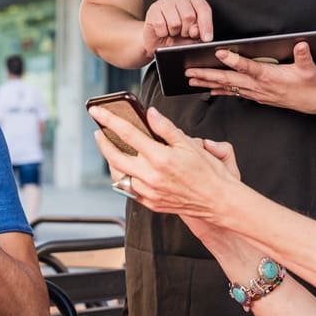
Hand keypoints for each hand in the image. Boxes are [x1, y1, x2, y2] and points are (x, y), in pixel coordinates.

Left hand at [88, 103, 239, 220]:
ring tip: (111, 149)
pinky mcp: (151, 203)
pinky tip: (126, 169)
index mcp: (160, 158)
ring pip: (119, 175)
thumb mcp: (189, 144)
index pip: (127, 133)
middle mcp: (151, 176)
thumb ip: (166, 128)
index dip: (109, 120)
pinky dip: (123, 178)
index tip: (97, 112)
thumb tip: (150, 113)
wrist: (218, 201)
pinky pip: (128, 190)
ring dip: (111, 161)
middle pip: (115, 156)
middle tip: (99, 132)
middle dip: (103, 142)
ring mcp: (149, 192)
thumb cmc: (208, 173)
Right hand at [142, 0, 213, 56]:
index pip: (203, 9)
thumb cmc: (178, 33)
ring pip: (175, 23)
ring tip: (173, 31)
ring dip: (174, 32)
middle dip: (187, 30)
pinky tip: (163, 30)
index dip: (206, 26)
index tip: (207, 38)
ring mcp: (164, 1)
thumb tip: (195, 31)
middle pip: (189, 16)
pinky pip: (161, 26)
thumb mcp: (193, 34)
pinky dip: (163, 33)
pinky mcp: (152, 10)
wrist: (158, 38)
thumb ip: (198, 32)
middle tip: (183, 33)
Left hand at [186, 41, 315, 112]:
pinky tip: (209, 90)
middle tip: (189, 72)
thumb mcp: (311, 69)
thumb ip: (303, 57)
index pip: (247, 66)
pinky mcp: (258, 96)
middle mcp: (259, 86)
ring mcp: (257, 93)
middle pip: (229, 79)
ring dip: (209, 84)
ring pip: (228, 87)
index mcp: (269, 76)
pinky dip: (221, 91)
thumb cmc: (313, 83)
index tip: (218, 52)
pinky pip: (234, 93)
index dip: (233, 59)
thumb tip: (301, 45)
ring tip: (191, 81)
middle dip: (207, 75)